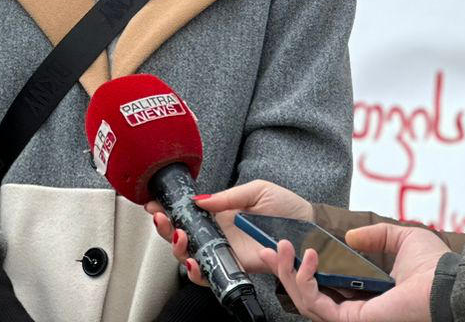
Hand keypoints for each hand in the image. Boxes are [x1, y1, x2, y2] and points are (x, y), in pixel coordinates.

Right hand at [149, 179, 311, 286]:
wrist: (310, 231)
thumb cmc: (287, 208)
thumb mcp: (257, 190)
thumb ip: (228, 196)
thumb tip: (200, 200)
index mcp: (220, 212)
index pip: (189, 211)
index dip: (169, 208)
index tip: (154, 204)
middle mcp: (219, 233)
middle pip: (182, 235)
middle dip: (166, 229)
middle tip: (163, 220)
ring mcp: (227, 251)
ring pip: (191, 256)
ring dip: (178, 249)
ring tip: (181, 238)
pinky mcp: (237, 268)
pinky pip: (212, 275)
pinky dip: (199, 271)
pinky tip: (195, 262)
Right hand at [269, 223, 445, 320]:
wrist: (448, 283)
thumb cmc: (434, 267)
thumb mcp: (401, 238)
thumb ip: (375, 236)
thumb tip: (350, 237)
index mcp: (365, 292)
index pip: (325, 286)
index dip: (301, 268)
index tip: (285, 248)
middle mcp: (355, 307)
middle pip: (307, 295)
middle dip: (283, 271)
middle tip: (269, 249)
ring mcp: (350, 316)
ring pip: (304, 301)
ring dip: (287, 273)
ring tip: (282, 249)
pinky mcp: (349, 319)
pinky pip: (315, 304)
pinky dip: (304, 281)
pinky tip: (307, 258)